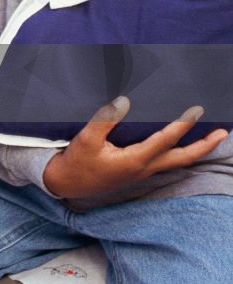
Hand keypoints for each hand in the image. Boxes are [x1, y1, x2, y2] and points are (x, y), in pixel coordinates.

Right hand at [42, 96, 228, 198]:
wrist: (66, 183)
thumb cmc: (77, 161)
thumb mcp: (87, 138)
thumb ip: (106, 118)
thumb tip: (124, 100)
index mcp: (135, 160)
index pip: (166, 139)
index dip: (183, 124)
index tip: (196, 110)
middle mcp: (144, 168)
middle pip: (182, 158)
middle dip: (204, 145)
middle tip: (223, 133)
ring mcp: (142, 172)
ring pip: (176, 161)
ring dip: (196, 150)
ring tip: (210, 138)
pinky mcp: (136, 172)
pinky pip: (166, 162)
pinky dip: (180, 152)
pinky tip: (180, 145)